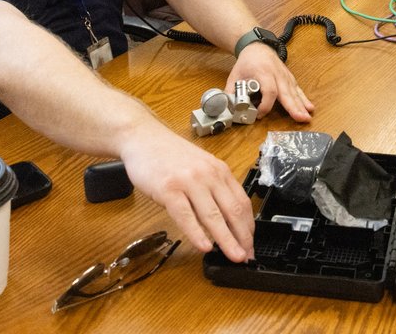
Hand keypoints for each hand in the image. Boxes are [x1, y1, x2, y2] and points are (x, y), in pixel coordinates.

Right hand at [119, 126, 254, 261]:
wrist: (144, 138)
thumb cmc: (171, 155)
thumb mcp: (202, 166)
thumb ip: (215, 188)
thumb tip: (228, 218)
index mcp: (220, 171)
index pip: (242, 202)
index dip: (249, 227)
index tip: (251, 244)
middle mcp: (208, 175)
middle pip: (232, 211)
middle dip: (243, 237)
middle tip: (247, 256)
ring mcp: (189, 181)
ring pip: (213, 215)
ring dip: (226, 240)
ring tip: (234, 256)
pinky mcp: (168, 189)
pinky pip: (186, 215)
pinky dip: (197, 233)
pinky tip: (204, 247)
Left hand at [227, 42, 313, 121]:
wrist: (256, 47)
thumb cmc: (247, 62)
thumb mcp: (235, 75)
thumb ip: (231, 92)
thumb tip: (228, 108)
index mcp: (263, 72)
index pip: (269, 90)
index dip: (266, 105)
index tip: (260, 114)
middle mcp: (277, 74)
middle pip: (286, 92)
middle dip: (293, 107)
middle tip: (300, 118)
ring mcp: (285, 75)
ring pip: (294, 92)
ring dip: (301, 105)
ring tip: (307, 117)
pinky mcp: (289, 78)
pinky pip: (297, 89)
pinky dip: (304, 99)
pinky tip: (310, 107)